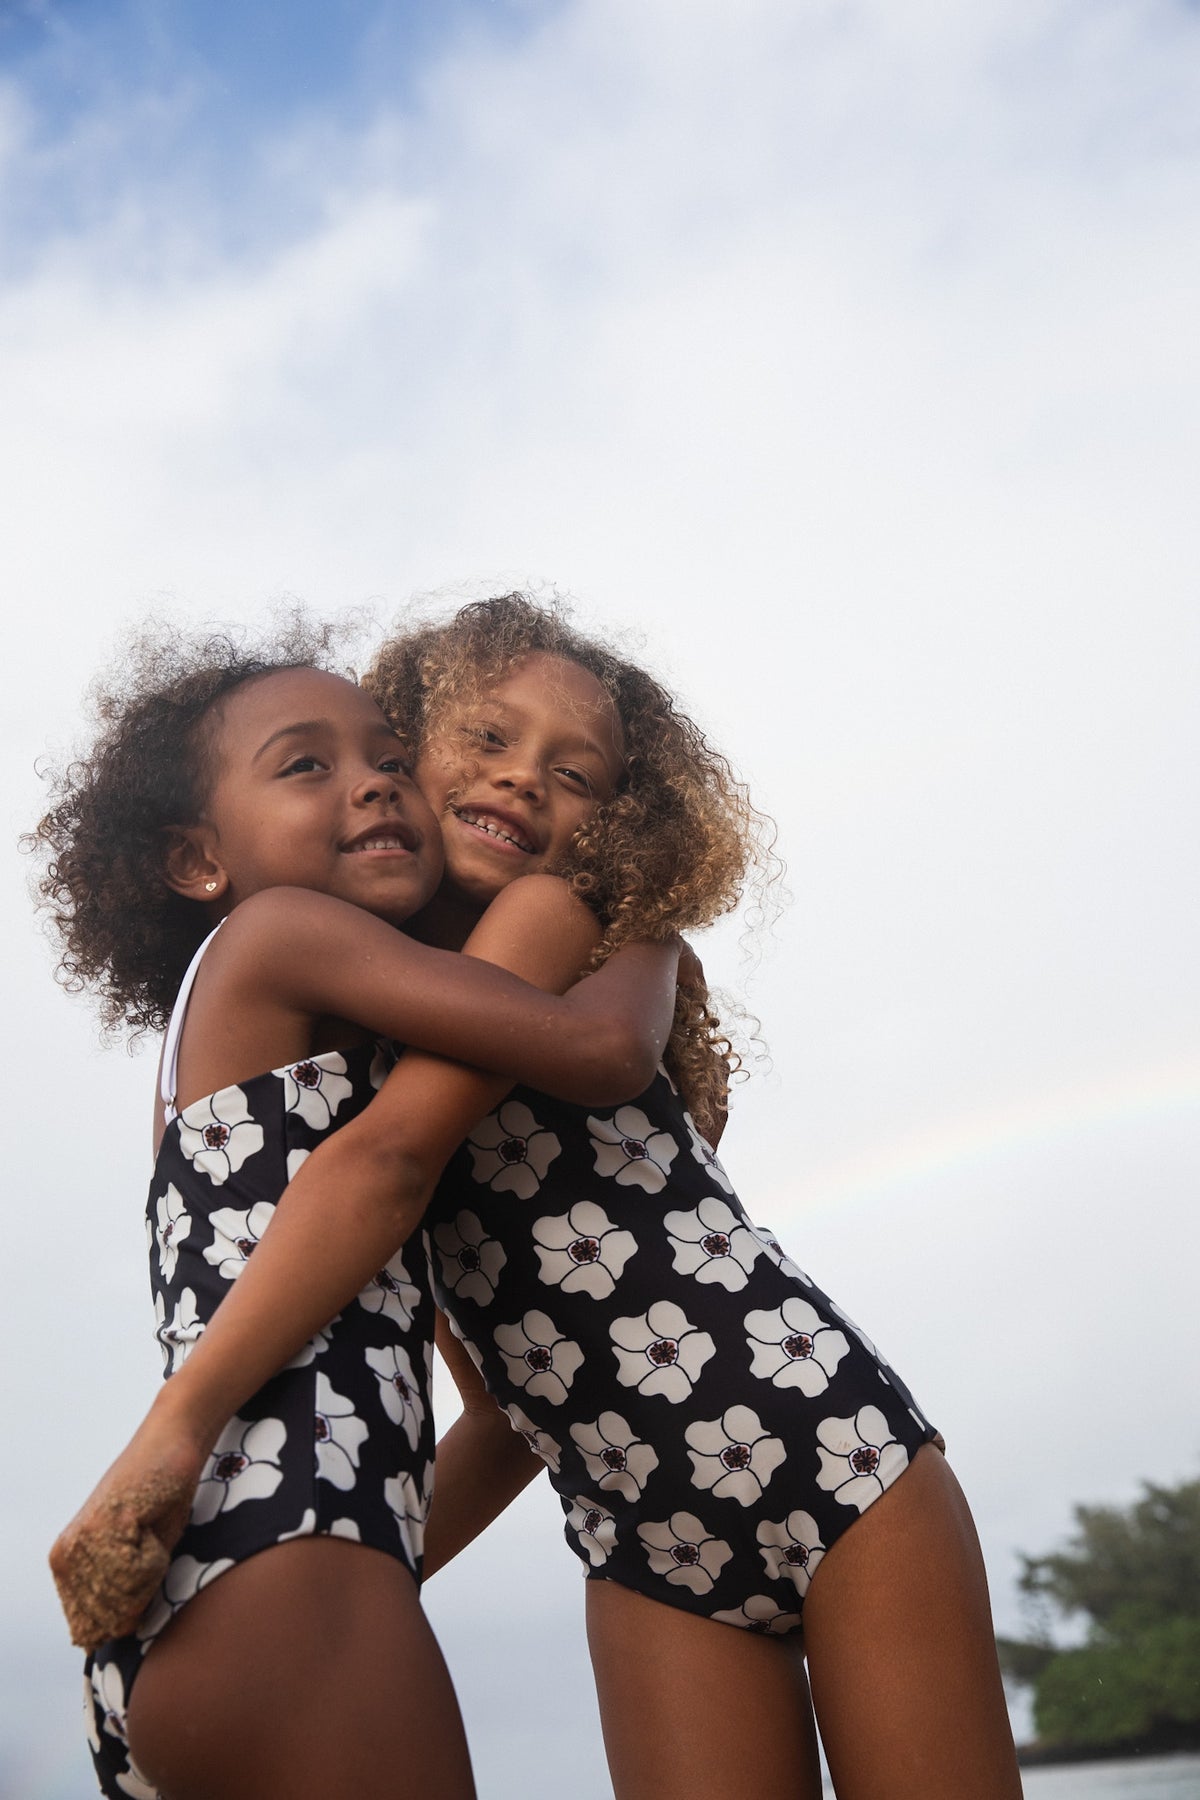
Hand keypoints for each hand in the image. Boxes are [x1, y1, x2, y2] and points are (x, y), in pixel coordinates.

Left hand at [49, 1407, 204, 1651]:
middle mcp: (66, 1557)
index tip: (140, 1561)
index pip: (92, 1630)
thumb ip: (117, 1598)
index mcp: (65, 1566)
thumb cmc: (158, 1501)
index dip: (128, 1609)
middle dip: (140, 1591)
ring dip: (150, 1572)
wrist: (170, 1444)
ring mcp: (84, 1542)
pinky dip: (157, 1555)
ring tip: (148, 1530)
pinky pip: (139, 1572)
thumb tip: (106, 1640)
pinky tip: (151, 1522)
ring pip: (125, 1598)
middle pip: (110, 1618)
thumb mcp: (136, 1558)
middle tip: (147, 1543)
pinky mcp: (107, 1526)